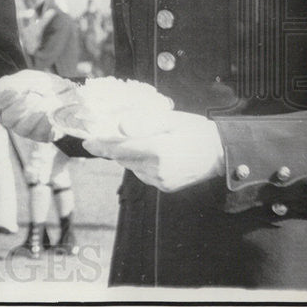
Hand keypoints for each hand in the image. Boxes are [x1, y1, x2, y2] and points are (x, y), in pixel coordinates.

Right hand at [0, 70, 72, 142]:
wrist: (68, 93)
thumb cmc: (44, 85)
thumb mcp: (28, 78)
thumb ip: (11, 82)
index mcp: (6, 103)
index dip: (1, 100)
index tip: (14, 91)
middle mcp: (13, 120)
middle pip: (7, 119)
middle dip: (21, 106)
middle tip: (33, 96)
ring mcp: (27, 130)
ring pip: (23, 128)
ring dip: (36, 112)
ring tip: (46, 100)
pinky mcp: (42, 137)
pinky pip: (40, 133)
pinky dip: (47, 120)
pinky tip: (52, 110)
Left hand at [84, 111, 224, 191]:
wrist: (221, 153)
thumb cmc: (195, 131)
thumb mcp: (170, 119)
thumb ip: (143, 122)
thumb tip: (119, 127)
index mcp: (157, 150)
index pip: (119, 148)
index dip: (100, 145)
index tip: (86, 142)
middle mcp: (157, 169)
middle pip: (122, 157)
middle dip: (116, 147)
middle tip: (116, 134)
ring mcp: (161, 181)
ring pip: (131, 166)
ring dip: (130, 155)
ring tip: (149, 142)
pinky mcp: (165, 187)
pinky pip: (143, 174)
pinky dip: (142, 164)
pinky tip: (156, 155)